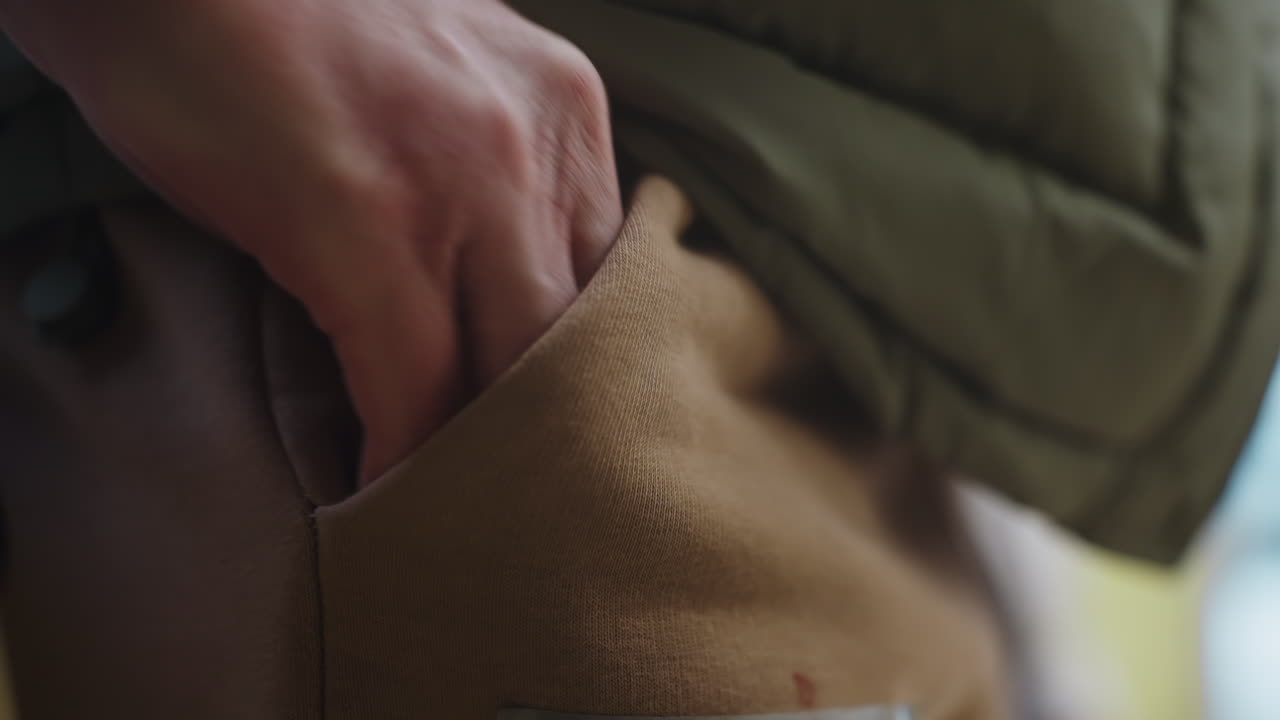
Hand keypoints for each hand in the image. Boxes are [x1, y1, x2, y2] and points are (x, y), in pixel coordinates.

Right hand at [1, 0, 623, 481]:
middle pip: (579, 331)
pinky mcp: (365, 226)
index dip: (577, 360)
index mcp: (562, 104)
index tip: (554, 418)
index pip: (609, 270)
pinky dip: (398, 452)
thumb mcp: (445, 69)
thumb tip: (499, 262)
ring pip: (513, 368)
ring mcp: (459, 183)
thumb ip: (500, 154)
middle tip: (523, 484)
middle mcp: (534, 141)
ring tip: (457, 502)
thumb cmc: (287, 19)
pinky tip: (376, 487)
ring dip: (482, 452)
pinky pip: (411, 382)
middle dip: (553, 420)